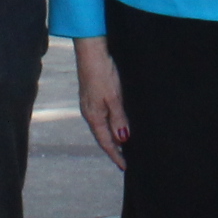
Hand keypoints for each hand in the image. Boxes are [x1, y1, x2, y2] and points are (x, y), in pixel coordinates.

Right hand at [74, 38, 127, 168]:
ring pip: (104, 126)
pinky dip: (112, 123)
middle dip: (115, 148)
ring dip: (113, 136)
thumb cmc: (102, 73)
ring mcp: (91, 103)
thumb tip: (123, 140)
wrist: (91, 51)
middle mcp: (90, 112)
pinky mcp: (94, 94)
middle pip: (103, 136)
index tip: (125, 167)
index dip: (116, 155)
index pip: (106, 142)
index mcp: (94, 116)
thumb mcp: (114, 98)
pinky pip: (104, 115)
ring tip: (126, 144)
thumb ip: (119, 119)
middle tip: (127, 159)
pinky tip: (119, 122)